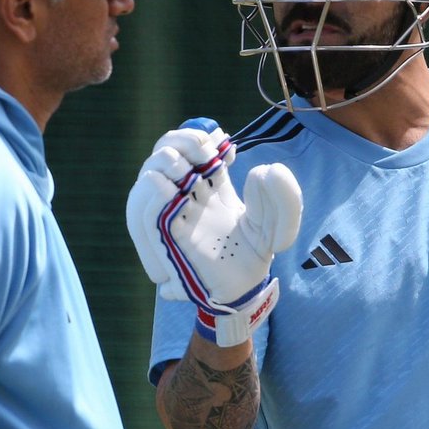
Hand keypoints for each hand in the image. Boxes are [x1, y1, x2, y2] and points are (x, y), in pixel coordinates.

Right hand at [126, 118, 301, 345]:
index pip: (192, 147)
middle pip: (165, 151)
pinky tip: (175, 191)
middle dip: (181, 140)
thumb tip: (266, 170)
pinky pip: (143, 214)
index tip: (226, 147)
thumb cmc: (255, 258)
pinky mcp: (166, 239)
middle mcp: (187, 197)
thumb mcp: (279, 226)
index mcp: (209, 187)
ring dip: (163, 162)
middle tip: (208, 153)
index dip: (202, 137)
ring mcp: (173, 216)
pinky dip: (151, 194)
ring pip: (148, 175)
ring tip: (189, 171)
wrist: (244, 291)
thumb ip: (284, 200)